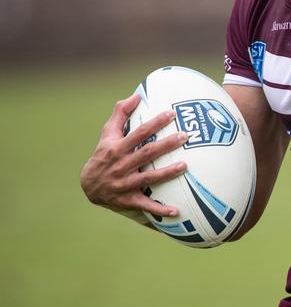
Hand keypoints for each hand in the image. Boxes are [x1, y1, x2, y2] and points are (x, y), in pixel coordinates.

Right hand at [80, 92, 187, 217]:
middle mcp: (121, 165)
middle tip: (185, 136)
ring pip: (148, 178)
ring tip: (185, 166)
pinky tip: (176, 210)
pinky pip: (146, 206)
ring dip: (167, 173)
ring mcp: (124, 184)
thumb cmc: (103, 155)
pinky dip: (160, 209)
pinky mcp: (128, 200)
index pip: (139, 132)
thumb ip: (120, 113)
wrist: (88, 186)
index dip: (155, 122)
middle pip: (146, 153)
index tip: (172, 113)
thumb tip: (136, 95)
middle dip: (166, 144)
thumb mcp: (107, 134)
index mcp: (117, 148)